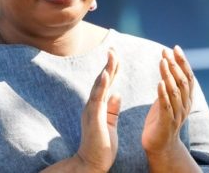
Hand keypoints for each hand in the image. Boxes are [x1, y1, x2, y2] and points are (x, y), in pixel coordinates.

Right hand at [76, 49, 120, 172]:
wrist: (91, 164)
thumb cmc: (101, 146)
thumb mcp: (110, 124)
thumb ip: (112, 109)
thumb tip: (117, 94)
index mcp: (99, 106)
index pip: (107, 84)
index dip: (112, 69)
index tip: (116, 55)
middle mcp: (93, 105)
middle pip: (102, 80)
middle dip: (109, 63)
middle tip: (113, 47)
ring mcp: (92, 110)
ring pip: (99, 85)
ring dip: (106, 69)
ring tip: (112, 55)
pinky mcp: (94, 118)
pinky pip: (98, 98)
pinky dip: (102, 85)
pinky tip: (107, 74)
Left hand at [141, 45, 194, 154]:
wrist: (160, 147)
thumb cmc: (161, 121)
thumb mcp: (167, 100)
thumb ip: (170, 86)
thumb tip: (168, 66)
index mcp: (186, 99)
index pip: (187, 77)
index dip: (182, 62)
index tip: (175, 47)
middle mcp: (184, 105)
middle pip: (183, 81)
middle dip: (175, 64)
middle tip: (166, 51)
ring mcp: (177, 115)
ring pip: (175, 91)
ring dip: (169, 75)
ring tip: (162, 61)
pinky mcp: (167, 123)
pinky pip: (166, 106)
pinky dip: (163, 94)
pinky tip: (159, 83)